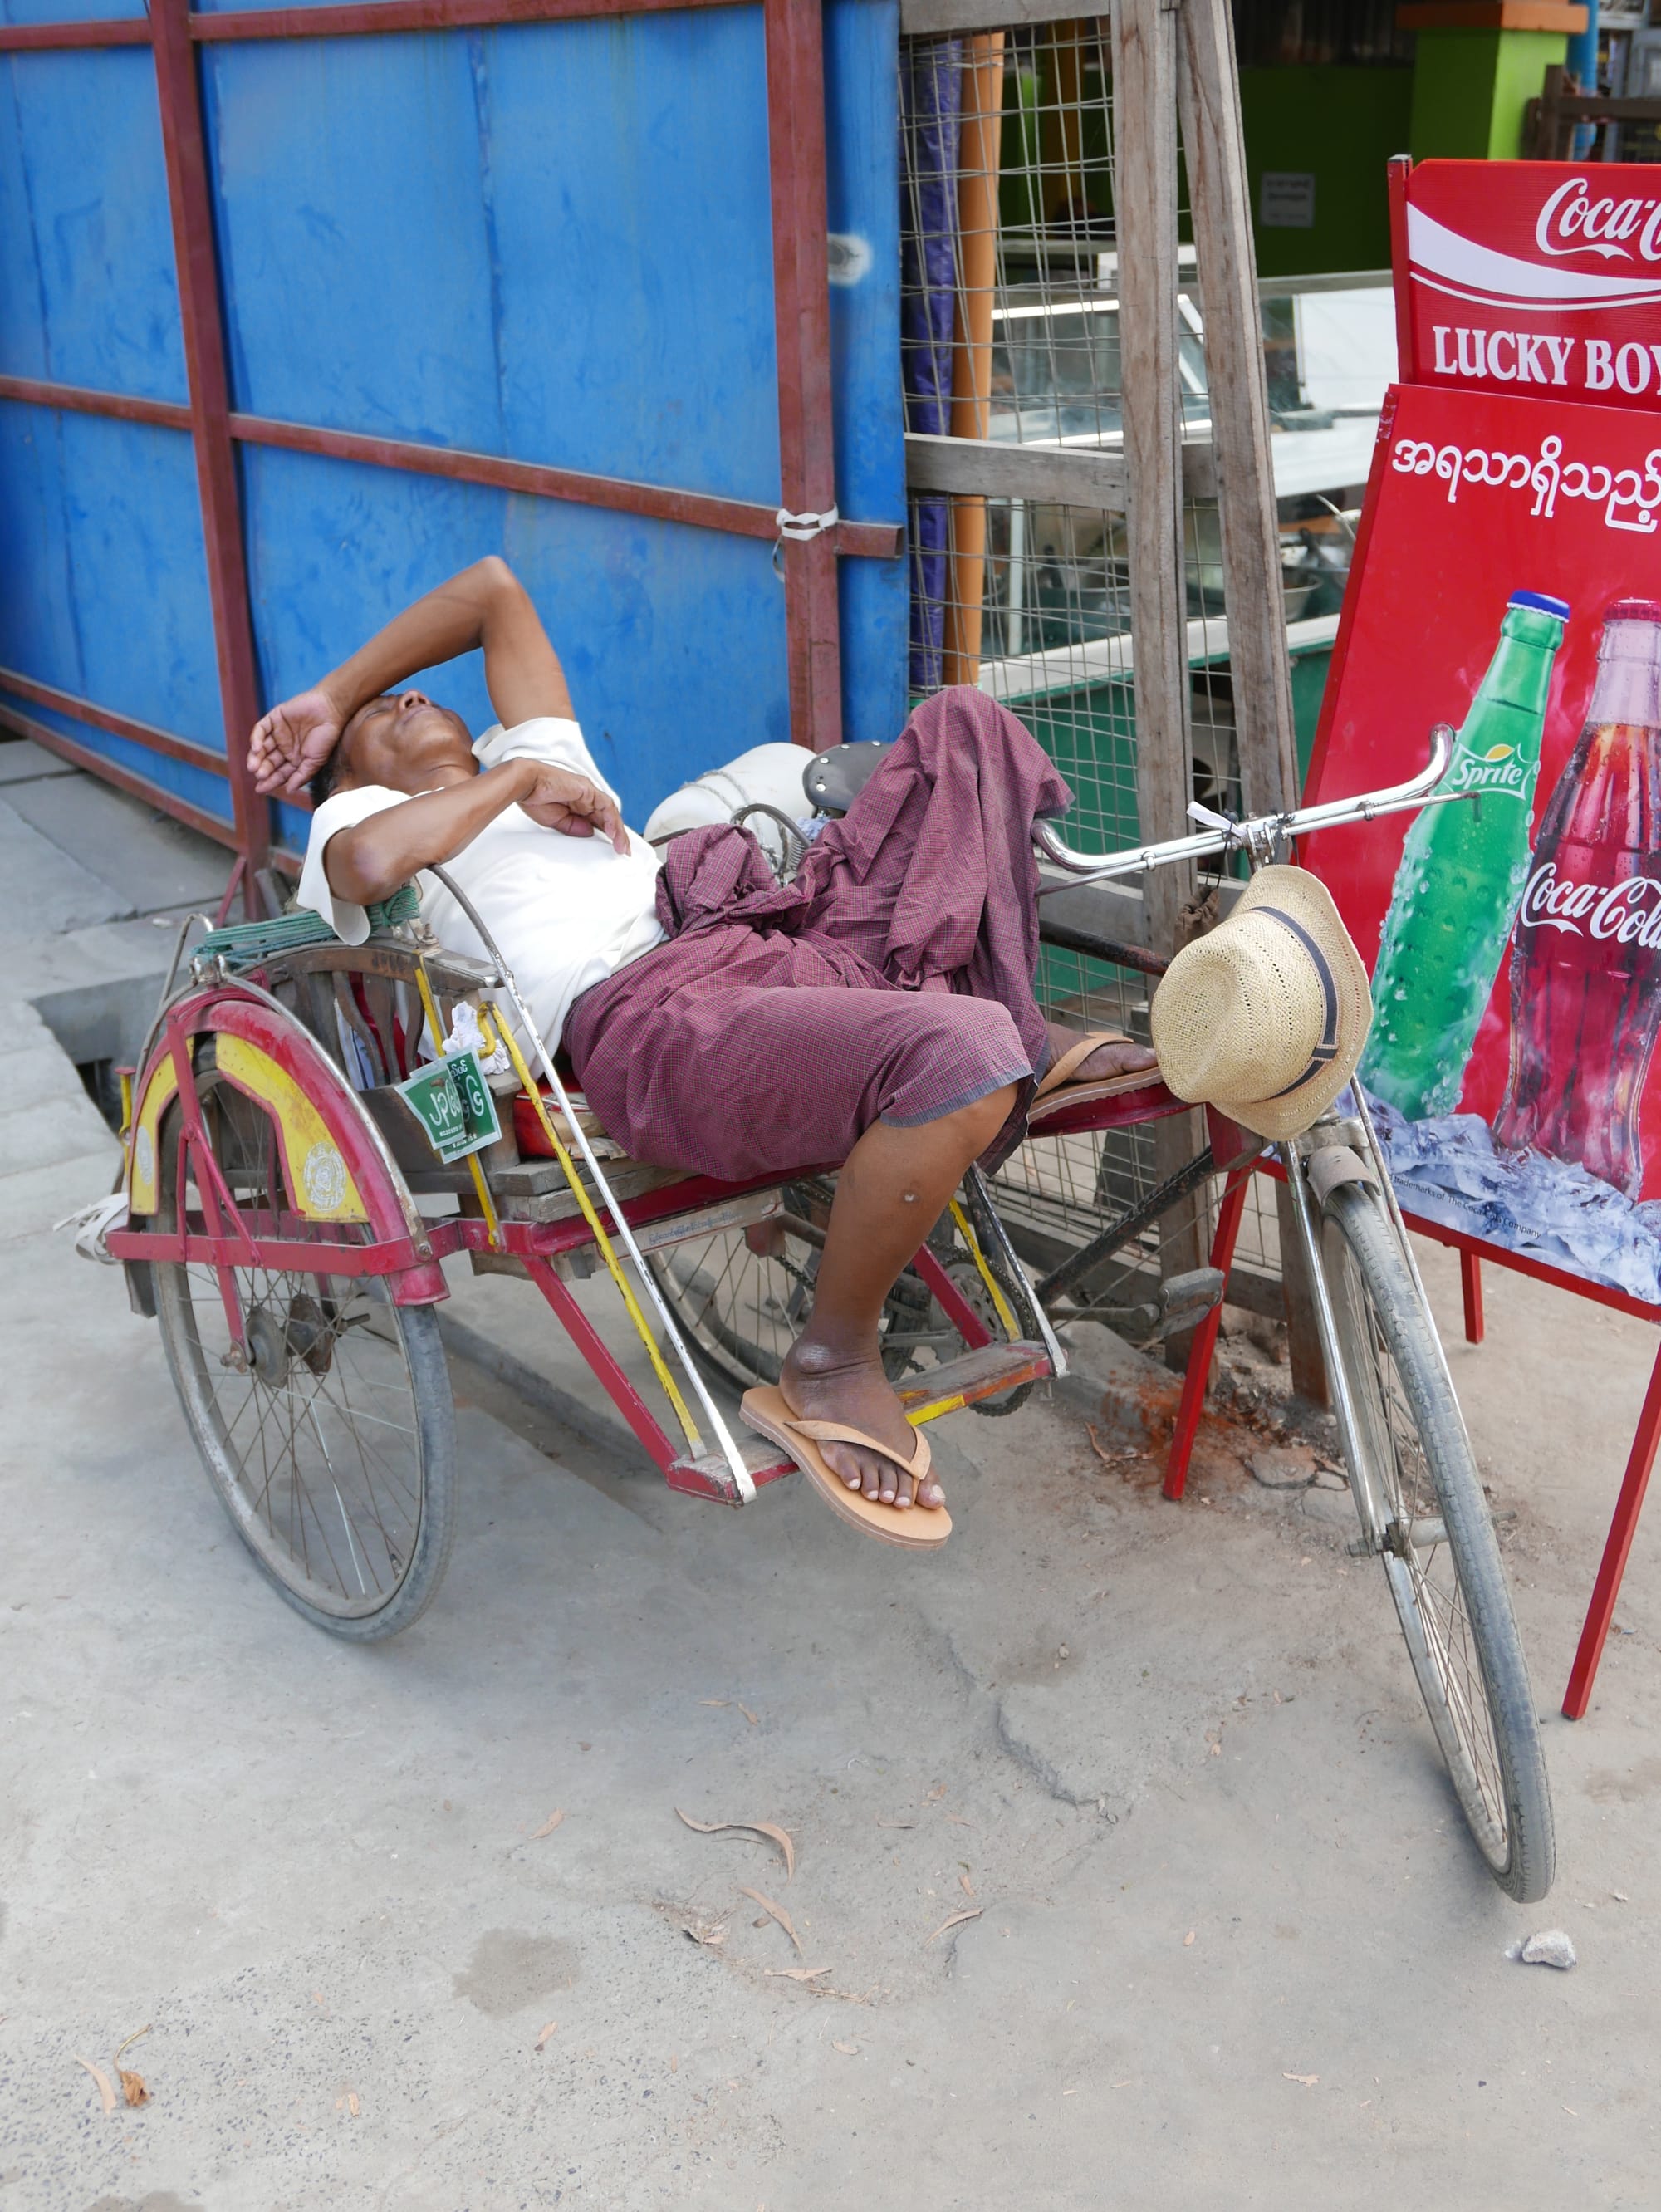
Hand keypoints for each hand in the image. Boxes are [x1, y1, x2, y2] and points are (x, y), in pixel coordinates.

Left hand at [247, 687, 345, 797]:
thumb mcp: (315, 761)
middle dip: (262, 769)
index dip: (270, 781)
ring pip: (262, 747)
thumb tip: (288, 790)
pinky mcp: (274, 718)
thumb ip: (301, 776)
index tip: (260, 789)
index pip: (279, 773)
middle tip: (259, 775)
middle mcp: (285, 747)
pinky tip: (256, 748)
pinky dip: (256, 739)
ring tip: (253, 766)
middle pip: (268, 761)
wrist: (330, 711)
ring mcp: (278, 732)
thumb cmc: (326, 737)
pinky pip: (261, 729)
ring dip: (256, 757)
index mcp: (294, 759)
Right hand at [515, 761, 629, 853]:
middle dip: (617, 835)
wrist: (525, 784)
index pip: (598, 821)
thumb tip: (589, 832)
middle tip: (623, 851)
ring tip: (621, 846)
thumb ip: (575, 827)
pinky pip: (605, 805)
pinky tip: (613, 833)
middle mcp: (585, 798)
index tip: (614, 848)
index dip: (608, 835)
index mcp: (577, 805)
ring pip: (610, 812)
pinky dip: (611, 819)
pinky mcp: (588, 789)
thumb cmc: (535, 799)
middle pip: (607, 817)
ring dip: (617, 830)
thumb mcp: (558, 821)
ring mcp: (587, 793)